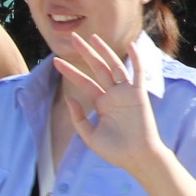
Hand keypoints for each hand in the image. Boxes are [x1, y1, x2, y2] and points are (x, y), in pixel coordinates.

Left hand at [53, 32, 165, 176]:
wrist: (138, 158)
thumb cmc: (116, 151)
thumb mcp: (90, 136)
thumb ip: (79, 118)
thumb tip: (70, 99)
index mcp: (102, 103)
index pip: (84, 82)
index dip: (70, 71)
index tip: (56, 61)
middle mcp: (113, 95)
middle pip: (97, 68)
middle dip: (85, 53)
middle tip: (73, 38)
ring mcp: (126, 93)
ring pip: (114, 66)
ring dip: (104, 51)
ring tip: (93, 37)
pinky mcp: (139, 95)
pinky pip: (138, 73)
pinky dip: (136, 59)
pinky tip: (131, 45)